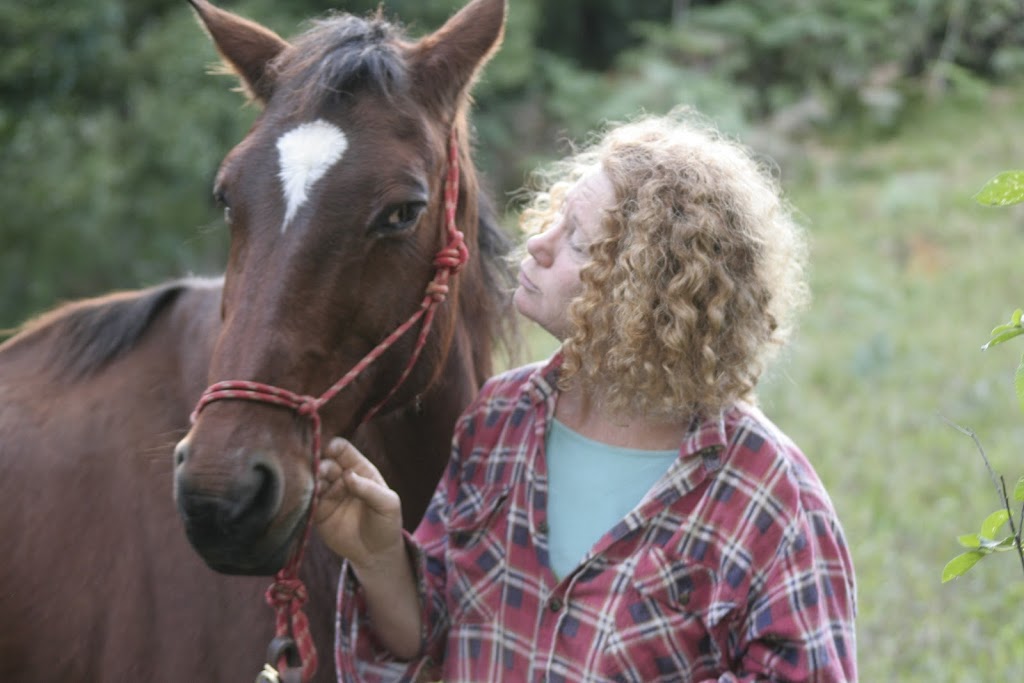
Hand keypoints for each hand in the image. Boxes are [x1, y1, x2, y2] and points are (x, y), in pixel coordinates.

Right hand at [314, 437, 403, 569]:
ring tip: (312, 484)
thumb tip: (347, 475)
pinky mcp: (317, 512)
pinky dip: (304, 497)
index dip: (333, 447)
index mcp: (359, 470)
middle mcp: (340, 478)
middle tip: (319, 472)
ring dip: (310, 479)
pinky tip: (306, 497)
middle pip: (324, 462)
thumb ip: (369, 488)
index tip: (328, 449)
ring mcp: (328, 494)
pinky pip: (307, 501)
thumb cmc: (386, 523)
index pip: (342, 450)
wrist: (376, 554)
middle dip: (319, 464)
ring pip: (313, 480)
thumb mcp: (387, 504)